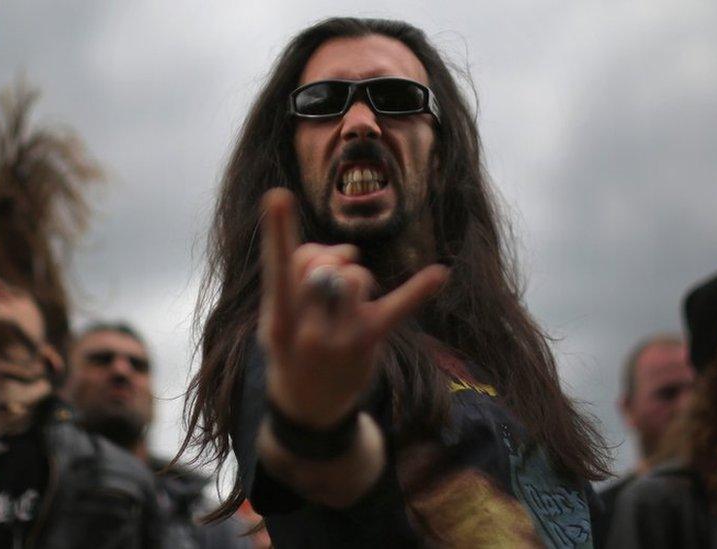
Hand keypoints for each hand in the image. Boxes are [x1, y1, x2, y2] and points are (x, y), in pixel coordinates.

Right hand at [258, 188, 447, 427]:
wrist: (307, 407)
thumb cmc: (292, 346)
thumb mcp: (281, 318)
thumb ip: (301, 279)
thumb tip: (347, 253)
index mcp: (278, 319)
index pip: (277, 268)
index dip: (278, 232)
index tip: (278, 196)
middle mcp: (306, 329)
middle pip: (323, 266)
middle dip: (329, 258)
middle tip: (330, 266)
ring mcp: (339, 338)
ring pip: (356, 276)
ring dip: (355, 275)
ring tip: (350, 294)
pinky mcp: (368, 341)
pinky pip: (397, 308)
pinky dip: (418, 290)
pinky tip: (440, 275)